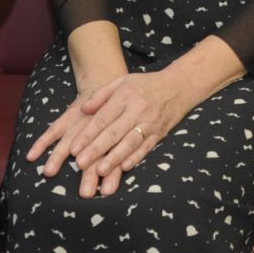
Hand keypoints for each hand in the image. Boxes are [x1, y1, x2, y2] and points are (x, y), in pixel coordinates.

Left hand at [26, 70, 185, 195]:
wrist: (179, 86)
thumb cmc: (145, 85)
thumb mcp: (121, 82)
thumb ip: (100, 94)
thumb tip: (83, 110)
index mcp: (125, 95)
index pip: (103, 117)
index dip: (88, 134)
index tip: (73, 148)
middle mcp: (137, 110)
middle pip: (114, 132)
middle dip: (96, 149)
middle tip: (81, 164)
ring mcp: (150, 123)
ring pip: (130, 143)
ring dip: (115, 158)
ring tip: (100, 171)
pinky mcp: (160, 133)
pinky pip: (146, 147)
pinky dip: (136, 158)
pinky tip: (125, 167)